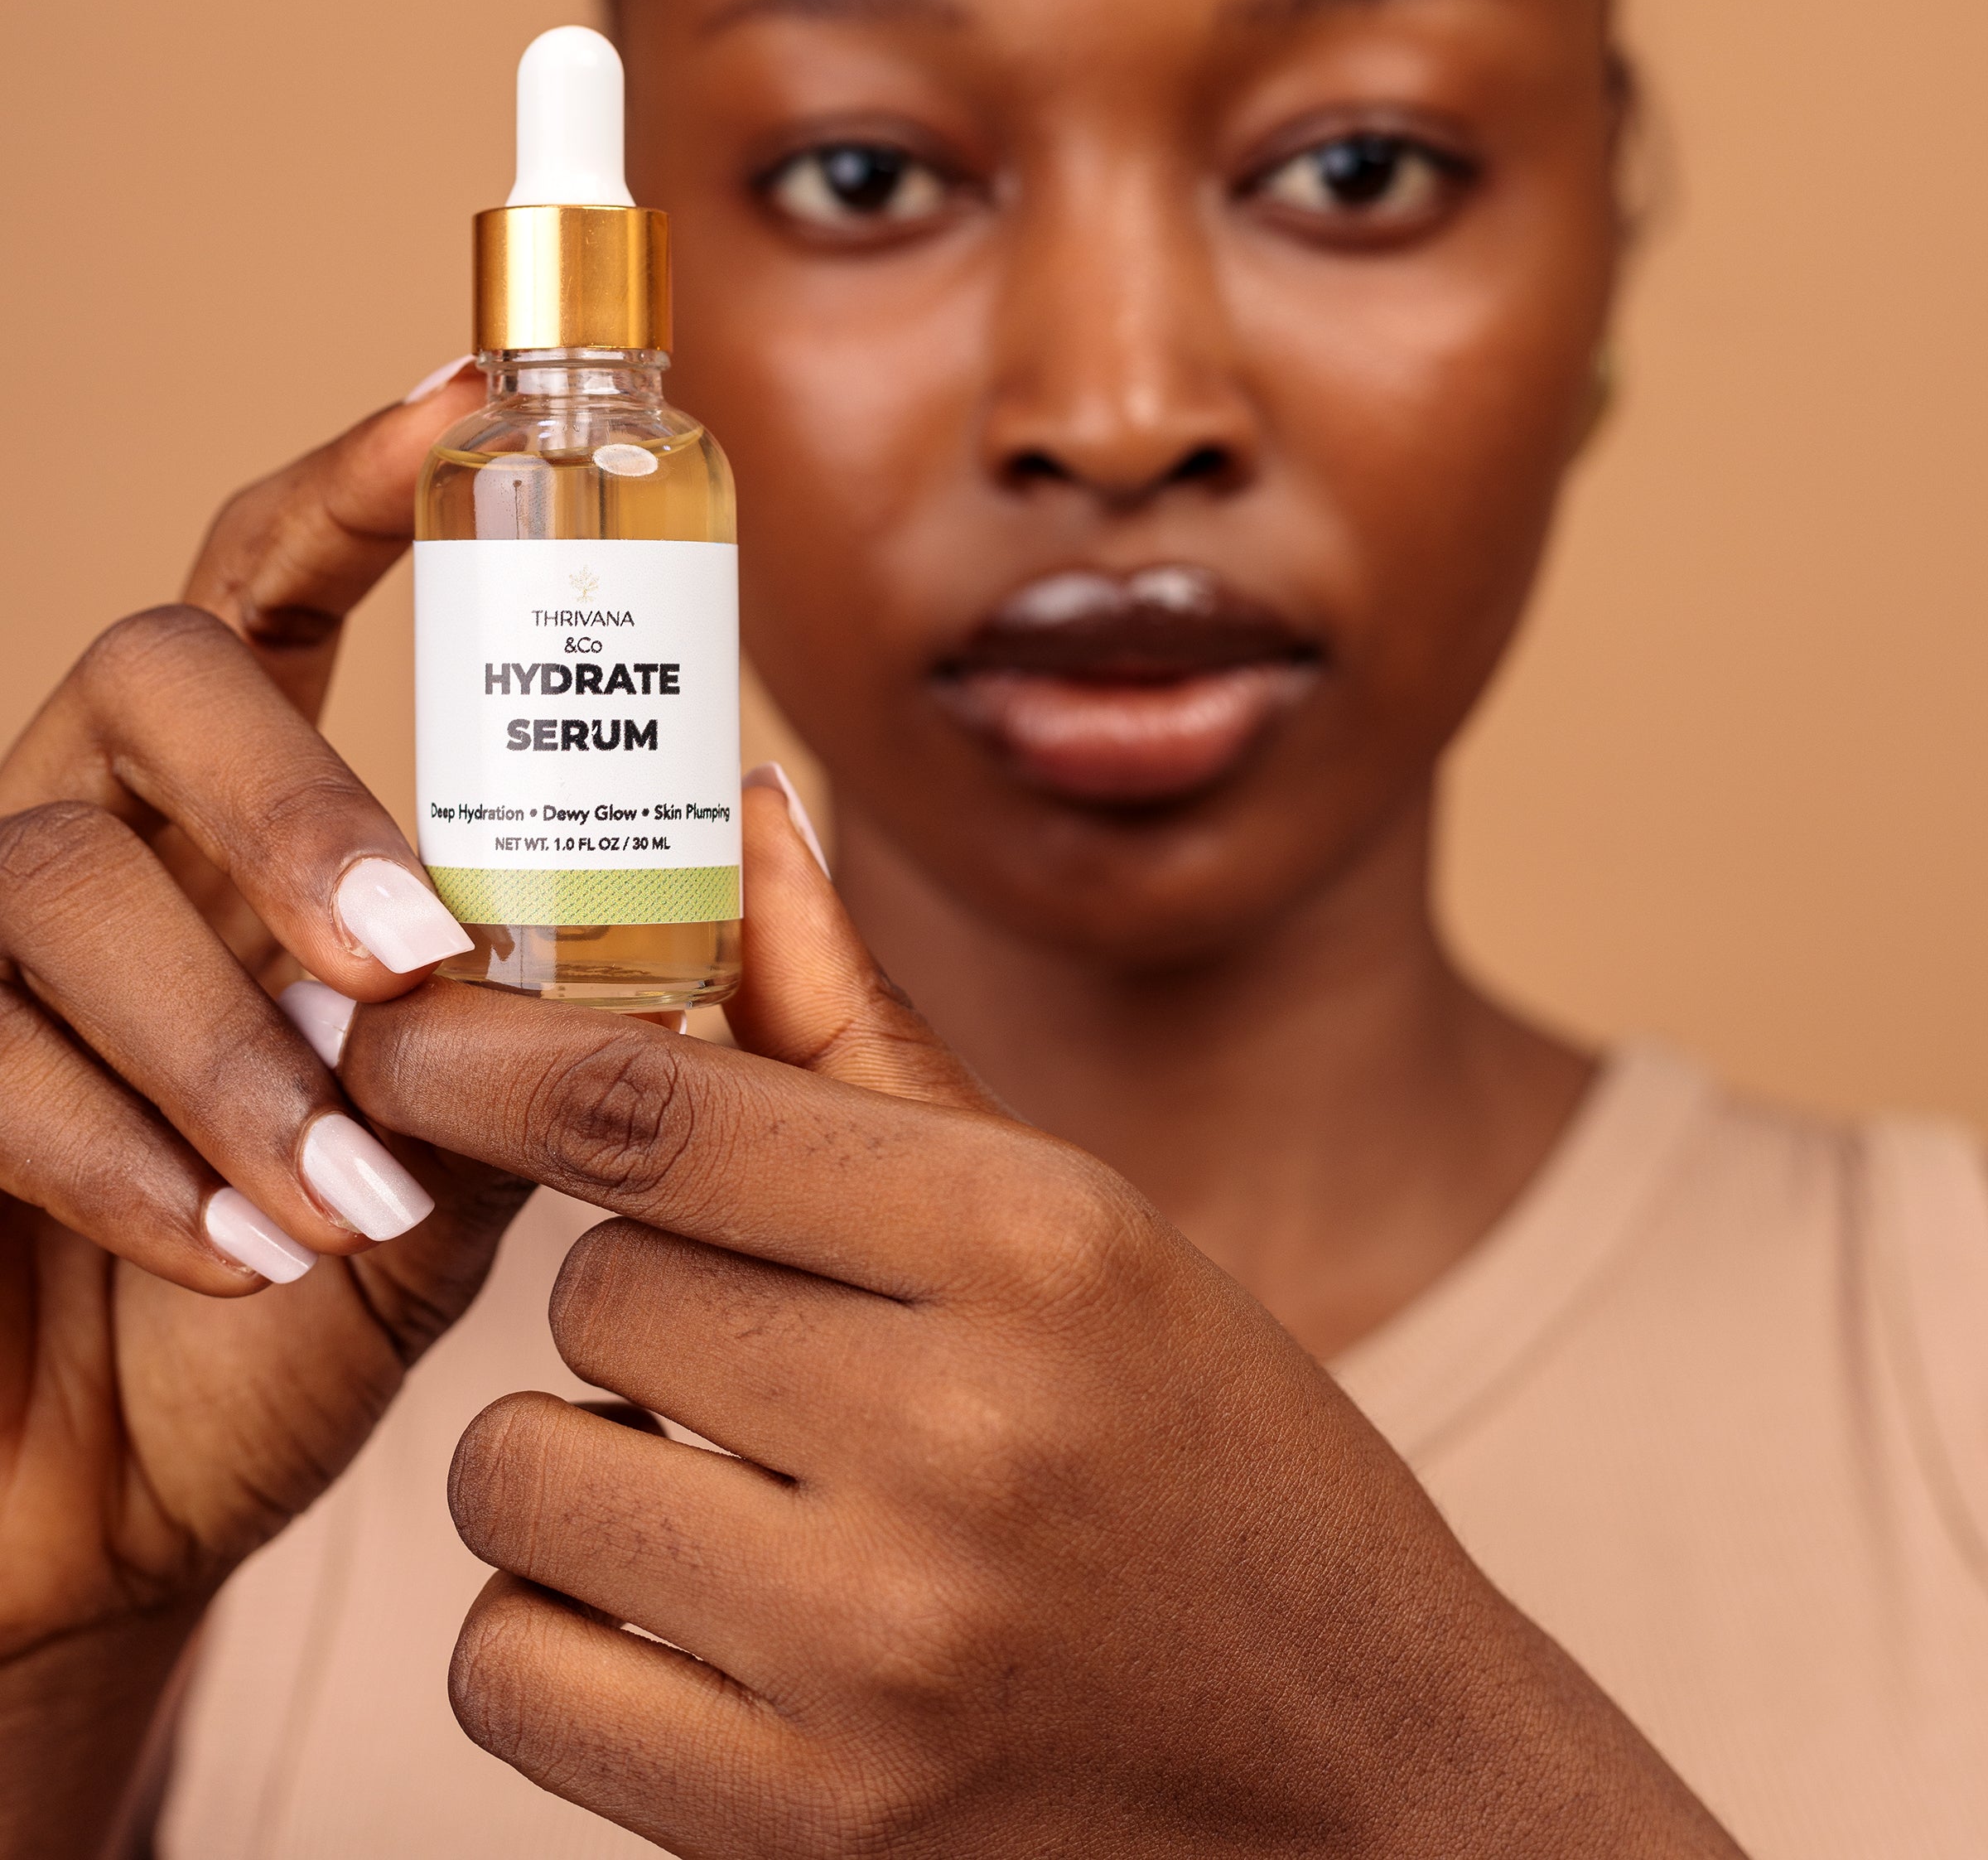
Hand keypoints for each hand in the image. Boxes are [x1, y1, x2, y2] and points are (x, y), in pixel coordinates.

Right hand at [0, 366, 532, 1852]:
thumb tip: (738, 851)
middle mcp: (97, 819)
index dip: (356, 483)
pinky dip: (125, 1163)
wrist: (125, 1490)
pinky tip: (238, 1258)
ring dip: (224, 1045)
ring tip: (346, 1196)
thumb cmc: (311, 1288)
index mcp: (233, 801)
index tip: (469, 400)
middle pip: (154, 677)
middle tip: (414, 953)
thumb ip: (559, 1008)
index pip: (272, 582)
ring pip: (52, 878)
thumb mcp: (470, 1140)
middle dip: (289, 801)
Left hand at [343, 788, 1741, 1859]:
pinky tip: (693, 1614)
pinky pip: (510, 1672)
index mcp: (1038, 1241)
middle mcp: (959, 1437)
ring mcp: (878, 1654)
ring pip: (518, 1474)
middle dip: (635, 1293)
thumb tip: (744, 817)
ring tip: (730, 1485)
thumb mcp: (1077, 1218)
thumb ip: (868, 1029)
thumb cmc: (1211, 1449)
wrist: (1363, 1770)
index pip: (661, 1111)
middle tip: (759, 1341)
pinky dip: (559, 1628)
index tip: (401, 1036)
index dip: (488, 1055)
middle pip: (593, 1289)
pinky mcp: (808, 1828)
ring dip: (579, 1457)